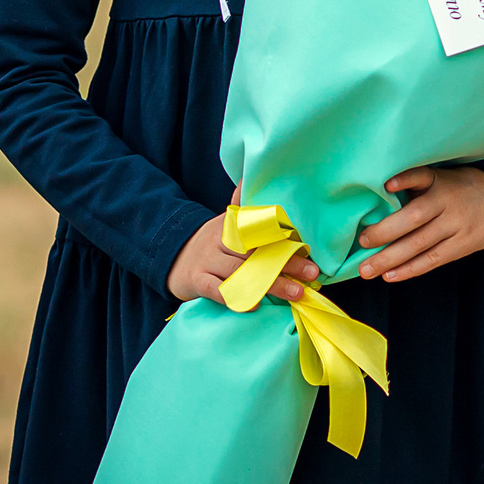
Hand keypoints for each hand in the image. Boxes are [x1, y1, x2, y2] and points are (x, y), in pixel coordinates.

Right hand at [166, 192, 320, 304]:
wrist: (171, 258)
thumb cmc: (210, 244)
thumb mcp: (225, 222)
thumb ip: (244, 208)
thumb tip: (251, 178)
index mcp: (231, 224)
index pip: (261, 229)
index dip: (284, 238)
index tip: (307, 247)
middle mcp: (219, 240)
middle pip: (256, 252)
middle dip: (286, 263)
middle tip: (312, 273)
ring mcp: (207, 260)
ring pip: (241, 272)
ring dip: (270, 283)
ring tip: (295, 292)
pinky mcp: (196, 280)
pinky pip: (216, 290)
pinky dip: (234, 297)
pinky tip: (254, 304)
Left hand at [355, 166, 483, 281]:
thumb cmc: (457, 188)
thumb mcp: (441, 178)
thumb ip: (415, 186)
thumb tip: (375, 201)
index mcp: (440, 183)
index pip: (422, 177)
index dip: (406, 180)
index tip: (387, 185)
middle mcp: (448, 205)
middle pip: (415, 219)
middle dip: (386, 232)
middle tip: (362, 242)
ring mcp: (457, 227)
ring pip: (420, 245)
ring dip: (391, 259)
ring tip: (367, 270)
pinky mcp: (462, 246)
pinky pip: (432, 260)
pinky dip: (410, 269)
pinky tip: (390, 276)